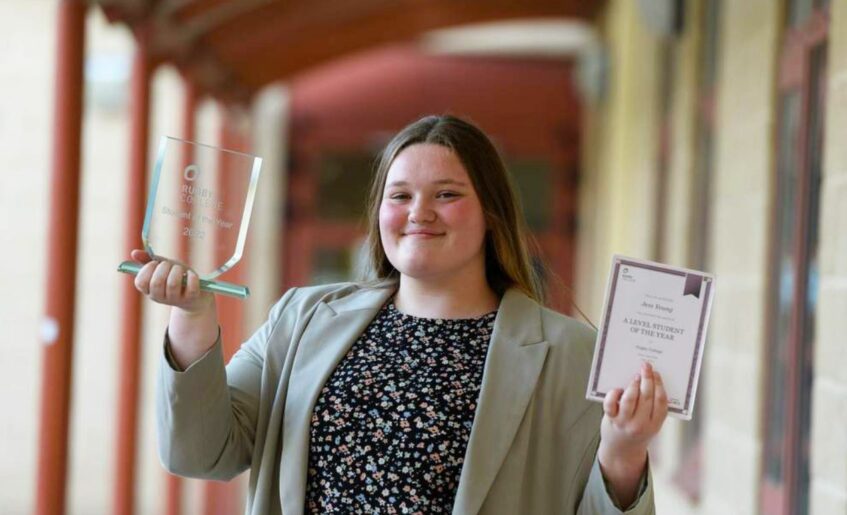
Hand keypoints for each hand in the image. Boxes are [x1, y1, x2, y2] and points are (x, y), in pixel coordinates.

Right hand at [130, 249, 213, 314]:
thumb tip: (134, 253)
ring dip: (177, 270)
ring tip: (179, 268)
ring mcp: (175, 299)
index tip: (155, 263)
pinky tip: (190, 274)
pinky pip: (190, 287)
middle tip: (168, 264)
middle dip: (163, 267)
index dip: (147, 269)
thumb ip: (148, 260)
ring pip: (173, 284)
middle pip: (157, 282)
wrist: (195, 295)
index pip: (141, 282)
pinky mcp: (190, 299)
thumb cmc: (175, 277)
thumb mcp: (162, 267)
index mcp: (149, 290)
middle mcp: (160, 297)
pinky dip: (191, 276)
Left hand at [597, 362, 667, 505]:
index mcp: (654, 424)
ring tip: (635, 376)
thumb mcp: (651, 424)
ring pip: (630, 400)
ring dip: (633, 385)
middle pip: (647, 398)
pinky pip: (611, 404)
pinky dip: (614, 394)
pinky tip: (618, 389)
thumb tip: (650, 379)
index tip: (657, 373)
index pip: (661, 403)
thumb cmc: (637, 431)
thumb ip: (652, 407)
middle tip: (646, 366)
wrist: (621, 450)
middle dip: (647, 379)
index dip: (659, 385)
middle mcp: (641, 424)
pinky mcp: (611, 420)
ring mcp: (625, 422)